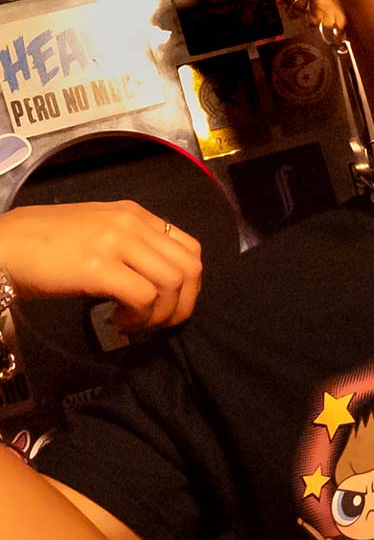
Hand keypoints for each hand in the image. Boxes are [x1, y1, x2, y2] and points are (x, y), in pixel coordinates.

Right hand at [0, 202, 201, 330]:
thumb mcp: (98, 234)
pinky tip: (119, 323)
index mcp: (135, 214)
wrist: (2, 245)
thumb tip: (157, 282)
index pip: (190, 248)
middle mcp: (132, 223)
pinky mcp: (98, 266)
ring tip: (135, 324)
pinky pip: (144, 297)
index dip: (189, 285)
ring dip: (161, 314)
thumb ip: (131, 248)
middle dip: (183, 305)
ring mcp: (116, 242)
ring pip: (172, 283)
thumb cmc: (44, 245)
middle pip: (189, 268)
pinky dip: (139, 318)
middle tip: (159, 324)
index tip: (169, 305)